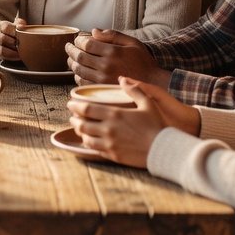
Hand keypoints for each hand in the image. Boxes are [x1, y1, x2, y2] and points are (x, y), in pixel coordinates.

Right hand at [0, 18, 23, 60]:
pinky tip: (18, 56)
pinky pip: (3, 57)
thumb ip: (20, 24)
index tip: (22, 34)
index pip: (6, 27)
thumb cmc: (14, 31)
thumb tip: (22, 26)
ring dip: (13, 52)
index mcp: (1, 25)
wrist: (5, 37)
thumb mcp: (17, 25)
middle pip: (2, 38)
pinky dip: (12, 57)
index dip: (14, 31)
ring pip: (2, 50)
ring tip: (21, 52)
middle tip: (22, 44)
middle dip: (13, 43)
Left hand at [67, 28, 171, 87]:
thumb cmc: (143, 62)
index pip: (87, 44)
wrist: (152, 84)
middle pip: (80, 57)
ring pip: (79, 70)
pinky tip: (78, 72)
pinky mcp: (102, 89)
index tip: (76, 40)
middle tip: (67, 47)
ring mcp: (103, 79)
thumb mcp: (132, 42)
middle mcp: (106, 66)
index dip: (78, 41)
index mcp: (113, 52)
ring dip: (71, 63)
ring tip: (70, 58)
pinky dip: (77, 76)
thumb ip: (113, 35)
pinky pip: (83, 82)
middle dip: (71, 50)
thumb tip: (94, 31)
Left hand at [68, 79, 200, 168]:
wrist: (164, 149)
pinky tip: (91, 141)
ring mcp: (109, 144)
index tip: (70, 103)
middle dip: (75, 120)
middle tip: (73, 116)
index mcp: (115, 115)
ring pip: (86, 139)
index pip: (87, 109)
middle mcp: (108, 130)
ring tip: (79, 129)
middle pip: (82, 124)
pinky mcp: (113, 156)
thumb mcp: (148, 102)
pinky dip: (90, 144)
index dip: (76, 106)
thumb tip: (122, 78)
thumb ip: (134, 89)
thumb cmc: (157, 124)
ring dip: (80, 133)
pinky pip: (95, 150)